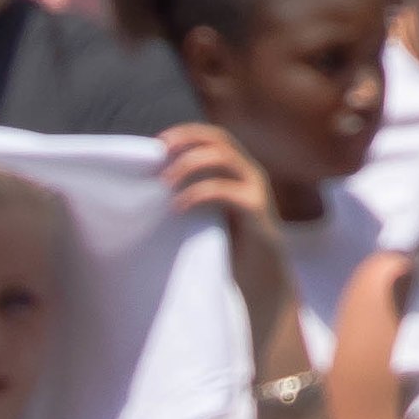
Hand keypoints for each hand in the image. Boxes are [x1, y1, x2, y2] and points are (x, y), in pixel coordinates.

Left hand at [163, 122, 287, 276]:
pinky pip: (225, 191)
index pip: (215, 137)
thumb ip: (196, 194)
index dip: (186, 133)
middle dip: (186, 141)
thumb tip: (155, 182)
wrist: (264, 285)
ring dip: (189, 165)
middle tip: (159, 156)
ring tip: (166, 183)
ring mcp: (258, 191)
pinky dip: (197, 193)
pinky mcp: (258, 212)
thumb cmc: (231, 252)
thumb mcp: (210, 215)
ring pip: (223, 158)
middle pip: (219, 140)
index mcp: (240, 172)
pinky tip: (179, 207)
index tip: (158, 143)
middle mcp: (251, 175)